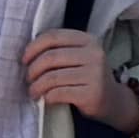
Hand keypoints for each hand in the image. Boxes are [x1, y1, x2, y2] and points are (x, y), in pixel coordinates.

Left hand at [19, 28, 137, 127]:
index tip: (24, 60)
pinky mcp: (92, 94)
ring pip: (52, 77)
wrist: (114, 101)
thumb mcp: (79, 57)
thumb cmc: (87, 77)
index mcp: (88, 40)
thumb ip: (60, 50)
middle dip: (32, 70)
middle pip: (50, 57)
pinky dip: (47, 97)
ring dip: (36, 86)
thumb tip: (27, 55)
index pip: (53, 36)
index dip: (33, 47)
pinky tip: (47, 99)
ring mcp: (95, 74)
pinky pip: (59, 93)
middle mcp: (94, 54)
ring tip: (34, 92)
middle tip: (28, 79)